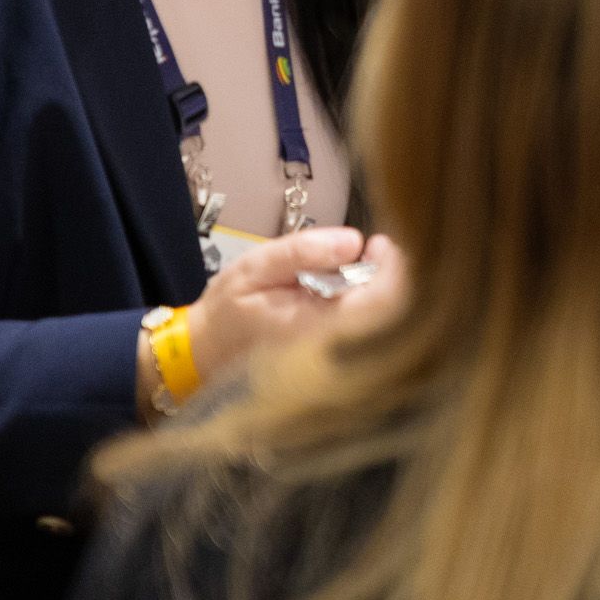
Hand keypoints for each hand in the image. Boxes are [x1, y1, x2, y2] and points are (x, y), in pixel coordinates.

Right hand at [182, 224, 389, 395]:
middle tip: (373, 248)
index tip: (379, 243)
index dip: (393, 268)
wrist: (205, 354)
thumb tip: (354, 242)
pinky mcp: (340, 357)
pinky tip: (352, 287)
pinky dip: (372, 301)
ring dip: (382, 287)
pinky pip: (373, 328)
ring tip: (359, 264)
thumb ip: (300, 252)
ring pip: (388, 320)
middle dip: (391, 274)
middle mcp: (336, 350)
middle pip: (394, 311)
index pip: (383, 302)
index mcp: (316, 331)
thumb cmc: (228, 311)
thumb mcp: (254, 269)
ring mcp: (340, 357)